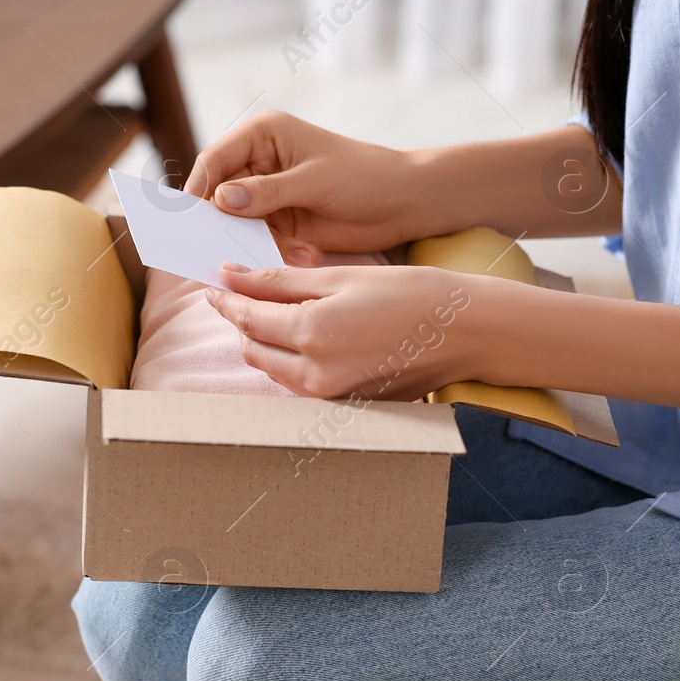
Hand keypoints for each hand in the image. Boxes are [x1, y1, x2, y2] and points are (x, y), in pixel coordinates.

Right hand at [185, 112, 432, 261]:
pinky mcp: (280, 223)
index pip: (215, 160)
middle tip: (208, 247)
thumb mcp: (313, 180)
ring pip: (235, 223)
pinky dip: (271, 251)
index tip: (190, 218)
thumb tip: (221, 200)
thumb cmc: (363, 176)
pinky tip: (297, 256)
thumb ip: (266, 192)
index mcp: (262, 136)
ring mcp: (268, 196)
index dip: (199, 188)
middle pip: (218, 194)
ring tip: (267, 253)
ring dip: (247, 241)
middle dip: (217, 221)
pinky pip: (259, 241)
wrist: (402, 203)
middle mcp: (258, 164)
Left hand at [205, 262, 480, 400]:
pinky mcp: (346, 405)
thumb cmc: (410, 294)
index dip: (227, 299)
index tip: (215, 284)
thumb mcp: (341, 276)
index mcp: (312, 334)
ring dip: (264, 343)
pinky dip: (291, 360)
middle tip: (239, 295)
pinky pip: (301, 383)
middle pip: (254, 349)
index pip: (247, 318)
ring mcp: (331, 395)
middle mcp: (315, 373)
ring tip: (269, 312)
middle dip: (241, 322)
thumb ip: (281, 280)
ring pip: (274, 370)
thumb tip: (232, 276)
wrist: (465, 331)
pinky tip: (303, 336)